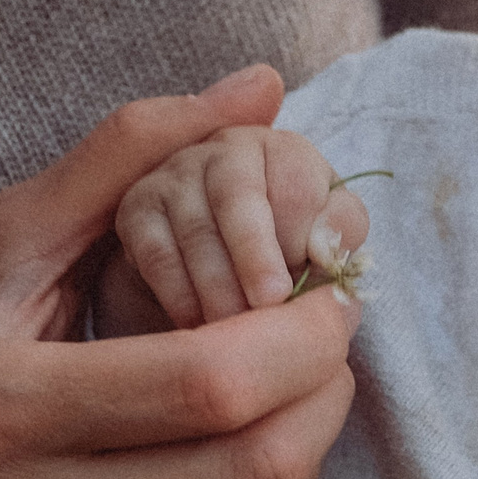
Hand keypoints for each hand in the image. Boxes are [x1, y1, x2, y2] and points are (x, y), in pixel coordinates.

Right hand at [0, 65, 363, 478]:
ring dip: (315, 434)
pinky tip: (254, 437)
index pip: (210, 382)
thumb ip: (128, 152)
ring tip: (304, 375)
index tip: (325, 286)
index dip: (302, 333)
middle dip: (324, 383)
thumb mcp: (11, 240)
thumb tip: (260, 83)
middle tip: (331, 328)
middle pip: (253, 459)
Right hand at [102, 113, 370, 333]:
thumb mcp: (329, 226)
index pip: (293, 183)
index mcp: (280, 150)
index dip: (300, 237)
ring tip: (241, 329)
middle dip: (255, 257)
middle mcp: (222, 151)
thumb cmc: (291, 236)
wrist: (224, 251)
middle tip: (269, 304)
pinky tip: (201, 326)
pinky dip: (180, 296)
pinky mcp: (137, 211)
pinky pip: (157, 256)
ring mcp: (172, 177)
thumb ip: (340, 230)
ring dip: (219, 287)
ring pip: (195, 232)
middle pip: (237, 199)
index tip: (307, 281)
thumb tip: (326, 248)